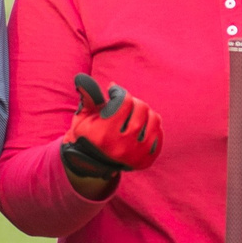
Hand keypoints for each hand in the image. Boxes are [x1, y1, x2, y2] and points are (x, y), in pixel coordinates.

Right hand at [61, 73, 162, 196]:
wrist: (90, 164)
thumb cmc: (87, 134)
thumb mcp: (82, 116)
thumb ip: (87, 96)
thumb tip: (82, 78)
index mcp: (104, 134)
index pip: (124, 101)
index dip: (118, 92)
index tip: (112, 93)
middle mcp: (122, 146)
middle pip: (141, 108)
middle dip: (132, 101)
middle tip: (124, 104)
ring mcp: (136, 155)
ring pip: (154, 119)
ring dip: (145, 112)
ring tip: (133, 114)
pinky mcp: (146, 160)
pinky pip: (159, 134)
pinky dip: (152, 126)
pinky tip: (140, 127)